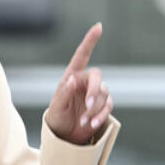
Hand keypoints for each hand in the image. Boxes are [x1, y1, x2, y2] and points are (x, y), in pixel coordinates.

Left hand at [46, 23, 113, 144]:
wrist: (64, 136)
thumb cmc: (57, 119)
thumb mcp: (57, 107)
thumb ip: (64, 93)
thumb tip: (72, 79)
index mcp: (72, 77)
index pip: (82, 56)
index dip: (90, 41)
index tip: (98, 27)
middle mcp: (85, 82)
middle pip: (97, 77)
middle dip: (94, 92)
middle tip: (87, 106)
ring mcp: (95, 94)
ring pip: (103, 95)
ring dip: (94, 110)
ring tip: (83, 122)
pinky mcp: (102, 106)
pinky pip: (108, 107)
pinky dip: (100, 116)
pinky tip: (92, 125)